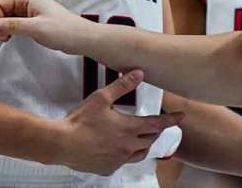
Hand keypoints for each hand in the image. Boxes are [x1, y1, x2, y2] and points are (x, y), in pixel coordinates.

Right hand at [0, 0, 84, 53]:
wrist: (81, 38)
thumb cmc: (63, 30)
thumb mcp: (36, 28)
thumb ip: (13, 25)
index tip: (2, 32)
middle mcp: (26, 0)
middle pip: (0, 9)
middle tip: (5, 38)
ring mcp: (28, 9)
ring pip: (5, 16)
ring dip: (3, 27)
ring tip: (9, 38)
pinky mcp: (31, 19)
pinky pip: (13, 21)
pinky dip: (10, 29)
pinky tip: (15, 36)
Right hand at [55, 70, 184, 175]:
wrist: (61, 143)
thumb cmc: (79, 121)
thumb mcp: (102, 97)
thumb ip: (123, 85)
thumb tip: (139, 73)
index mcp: (129, 128)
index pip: (158, 124)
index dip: (171, 120)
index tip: (181, 117)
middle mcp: (127, 146)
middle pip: (150, 139)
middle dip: (156, 131)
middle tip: (156, 125)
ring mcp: (118, 159)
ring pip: (139, 154)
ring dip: (144, 145)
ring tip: (142, 138)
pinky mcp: (107, 168)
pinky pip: (123, 163)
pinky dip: (126, 155)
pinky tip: (120, 149)